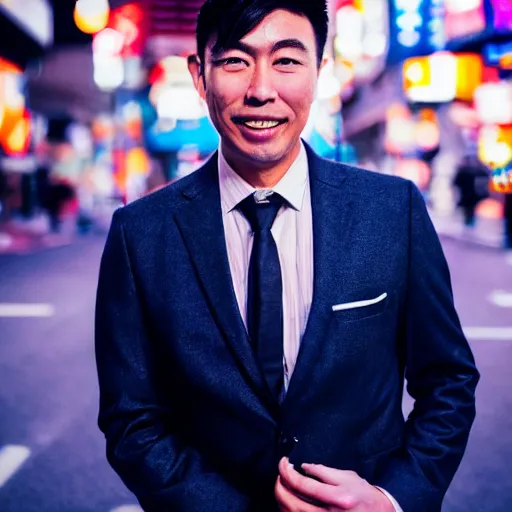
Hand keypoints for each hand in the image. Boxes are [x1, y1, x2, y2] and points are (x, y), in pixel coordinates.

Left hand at [275, 457, 394, 511]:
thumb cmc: (364, 495)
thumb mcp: (348, 477)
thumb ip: (325, 471)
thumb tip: (303, 467)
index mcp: (338, 498)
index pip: (303, 485)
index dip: (287, 472)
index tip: (284, 462)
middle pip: (292, 503)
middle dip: (279, 487)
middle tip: (279, 474)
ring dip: (281, 500)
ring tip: (282, 485)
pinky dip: (288, 511)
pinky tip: (288, 500)